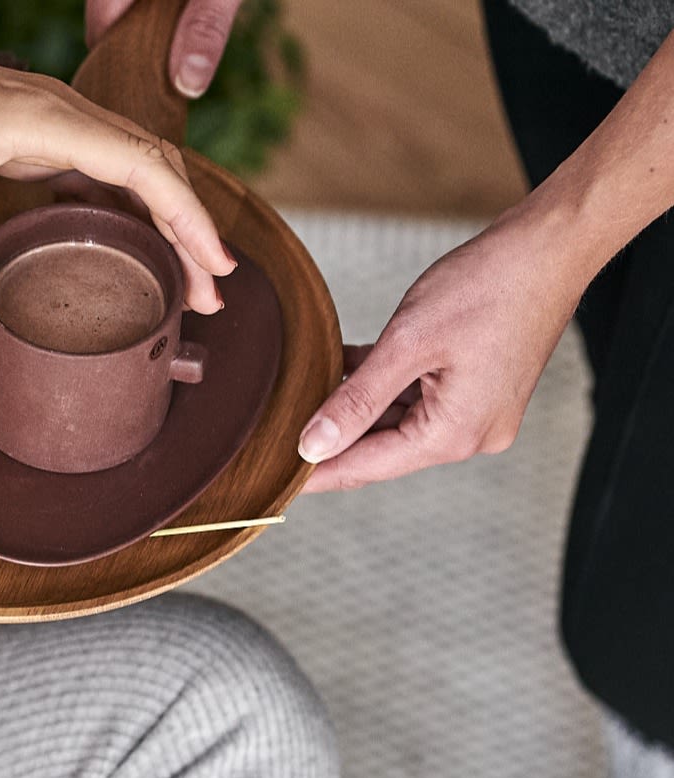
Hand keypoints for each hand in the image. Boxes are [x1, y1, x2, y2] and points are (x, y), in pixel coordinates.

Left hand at [0, 11, 233, 376]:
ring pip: (132, 162)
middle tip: (211, 296)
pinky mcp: (32, 130)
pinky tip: (136, 246)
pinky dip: (131, 206)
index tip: (217, 267)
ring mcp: (45, 117)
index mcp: (37, 118)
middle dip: (190, 228)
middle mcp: (52, 110)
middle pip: (151, 164)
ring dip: (167, 216)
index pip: (140, 165)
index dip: (187, 217)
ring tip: (190, 280)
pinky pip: (102, 164)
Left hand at [298, 210, 586, 491]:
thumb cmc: (488, 285)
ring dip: (358, 408)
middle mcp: (470, 438)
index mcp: (454, 434)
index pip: (368, 466)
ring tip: (307, 395)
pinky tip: (347, 372)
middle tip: (278, 436)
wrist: (551, 248)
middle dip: (336, 438)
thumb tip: (311, 446)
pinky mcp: (480, 394)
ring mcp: (479, 417)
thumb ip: (355, 400)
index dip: (317, 472)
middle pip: (384, 449)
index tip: (275, 479)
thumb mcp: (407, 343)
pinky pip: (420, 402)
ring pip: (399, 424)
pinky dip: (386, 389)